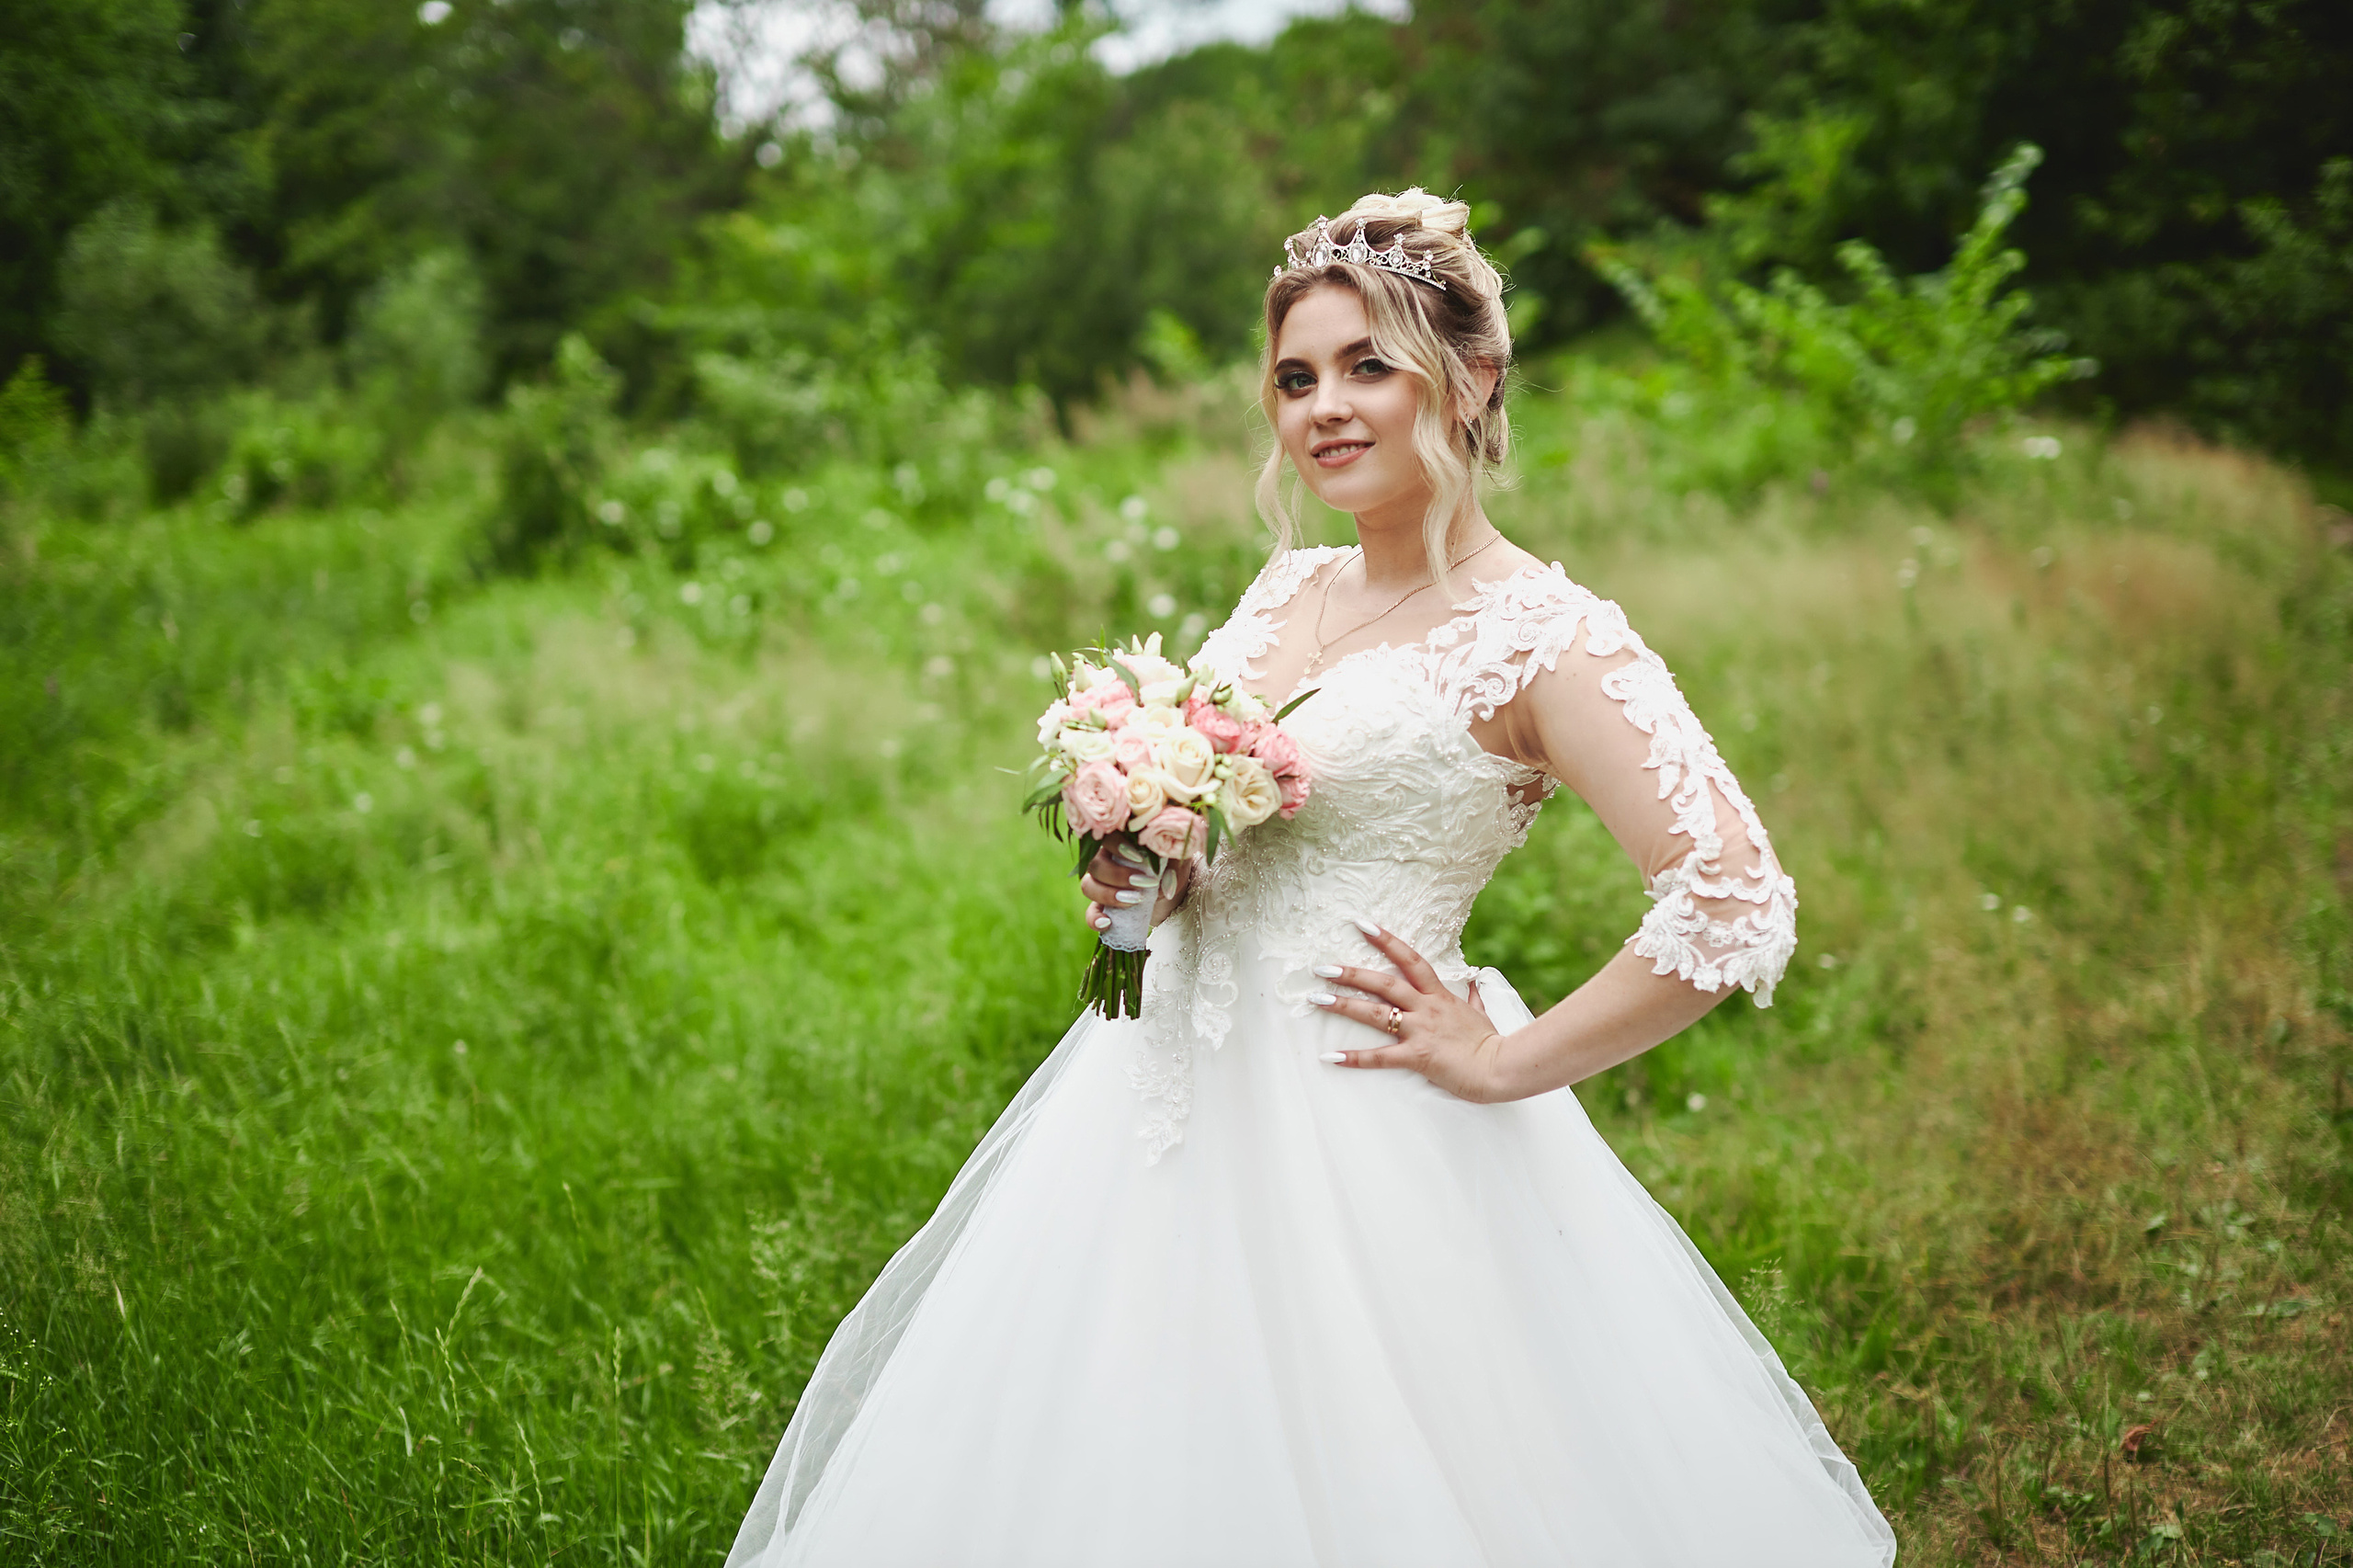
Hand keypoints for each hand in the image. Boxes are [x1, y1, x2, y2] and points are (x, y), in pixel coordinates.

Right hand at [1079, 834, 1190, 933]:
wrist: (1171, 891)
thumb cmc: (1172, 866)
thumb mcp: (1179, 860)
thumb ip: (1174, 862)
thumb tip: (1166, 882)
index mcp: (1121, 841)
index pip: (1107, 836)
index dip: (1117, 846)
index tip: (1139, 858)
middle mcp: (1105, 860)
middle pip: (1095, 864)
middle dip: (1117, 875)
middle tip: (1143, 883)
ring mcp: (1100, 884)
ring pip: (1088, 886)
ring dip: (1108, 895)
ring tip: (1134, 901)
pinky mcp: (1102, 905)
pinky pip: (1089, 913)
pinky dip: (1094, 919)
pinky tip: (1107, 924)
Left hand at [1309, 922, 1509, 1102]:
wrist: (1502, 1067)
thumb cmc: (1491, 1042)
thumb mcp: (1481, 1012)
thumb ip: (1473, 996)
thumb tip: (1475, 982)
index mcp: (1439, 995)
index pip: (1410, 959)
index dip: (1386, 940)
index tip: (1362, 925)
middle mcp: (1426, 1008)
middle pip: (1384, 983)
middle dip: (1351, 973)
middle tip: (1322, 967)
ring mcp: (1421, 1031)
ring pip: (1376, 1014)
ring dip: (1345, 1005)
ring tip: (1317, 999)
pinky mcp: (1418, 1057)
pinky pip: (1381, 1057)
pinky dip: (1354, 1058)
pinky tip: (1330, 1057)